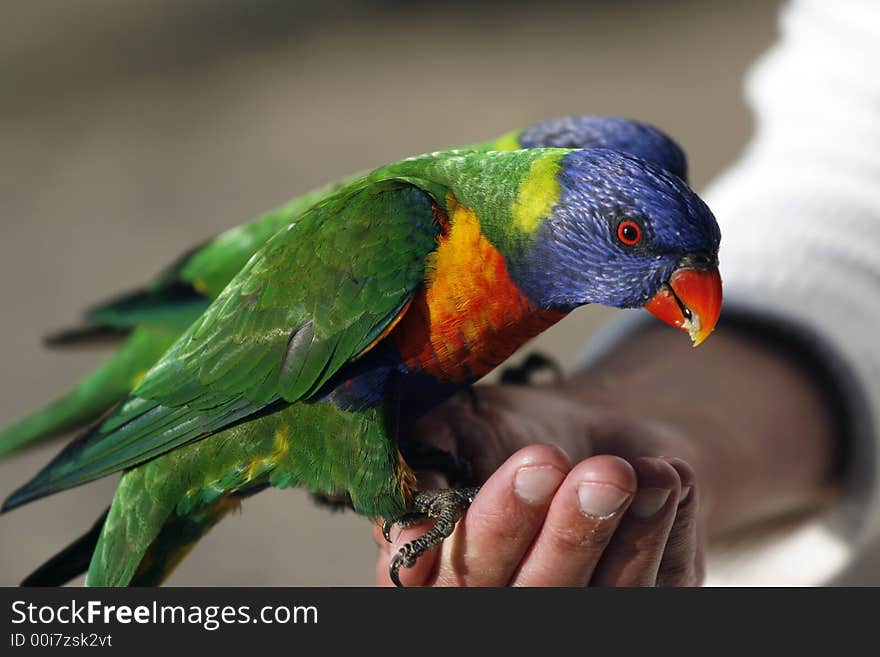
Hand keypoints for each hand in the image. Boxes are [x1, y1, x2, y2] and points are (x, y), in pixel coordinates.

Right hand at [374, 385, 704, 586]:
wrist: (588, 433)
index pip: (435, 580)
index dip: (453, 549)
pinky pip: (661, 583)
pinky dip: (662, 522)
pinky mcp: (644, 603)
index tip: (457, 506)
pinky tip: (661, 473)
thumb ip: (425, 458)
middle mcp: (502, 603)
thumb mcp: (453, 425)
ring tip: (617, 468)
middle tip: (547, 463)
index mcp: (436, 570)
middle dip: (545, 533)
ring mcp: (577, 611)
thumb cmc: (504, 433)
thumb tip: (410, 516)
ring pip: (601, 598)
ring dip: (611, 531)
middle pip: (526, 598)